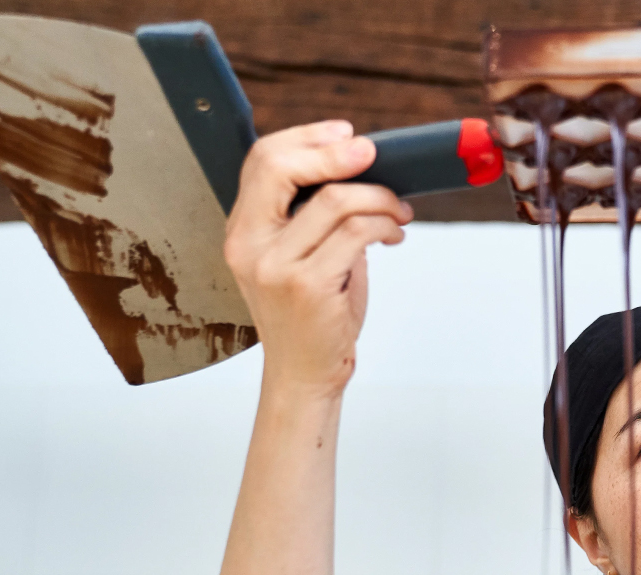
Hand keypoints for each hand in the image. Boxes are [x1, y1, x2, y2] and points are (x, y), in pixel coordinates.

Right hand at [223, 121, 413, 396]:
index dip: (307, 138)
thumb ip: (315, 215)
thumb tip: (359, 166)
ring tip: (398, 213)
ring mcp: (275, 266)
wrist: (306, 373)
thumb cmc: (313, 314)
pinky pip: (357, 233)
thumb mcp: (302, 256)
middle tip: (375, 156)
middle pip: (282, 166)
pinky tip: (394, 235)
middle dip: (336, 153)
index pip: (263, 160)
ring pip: (335, 200)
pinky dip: (385, 225)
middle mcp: (249, 244)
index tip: (348, 136)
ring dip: (379, 198)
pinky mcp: (308, 286)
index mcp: (242, 230)